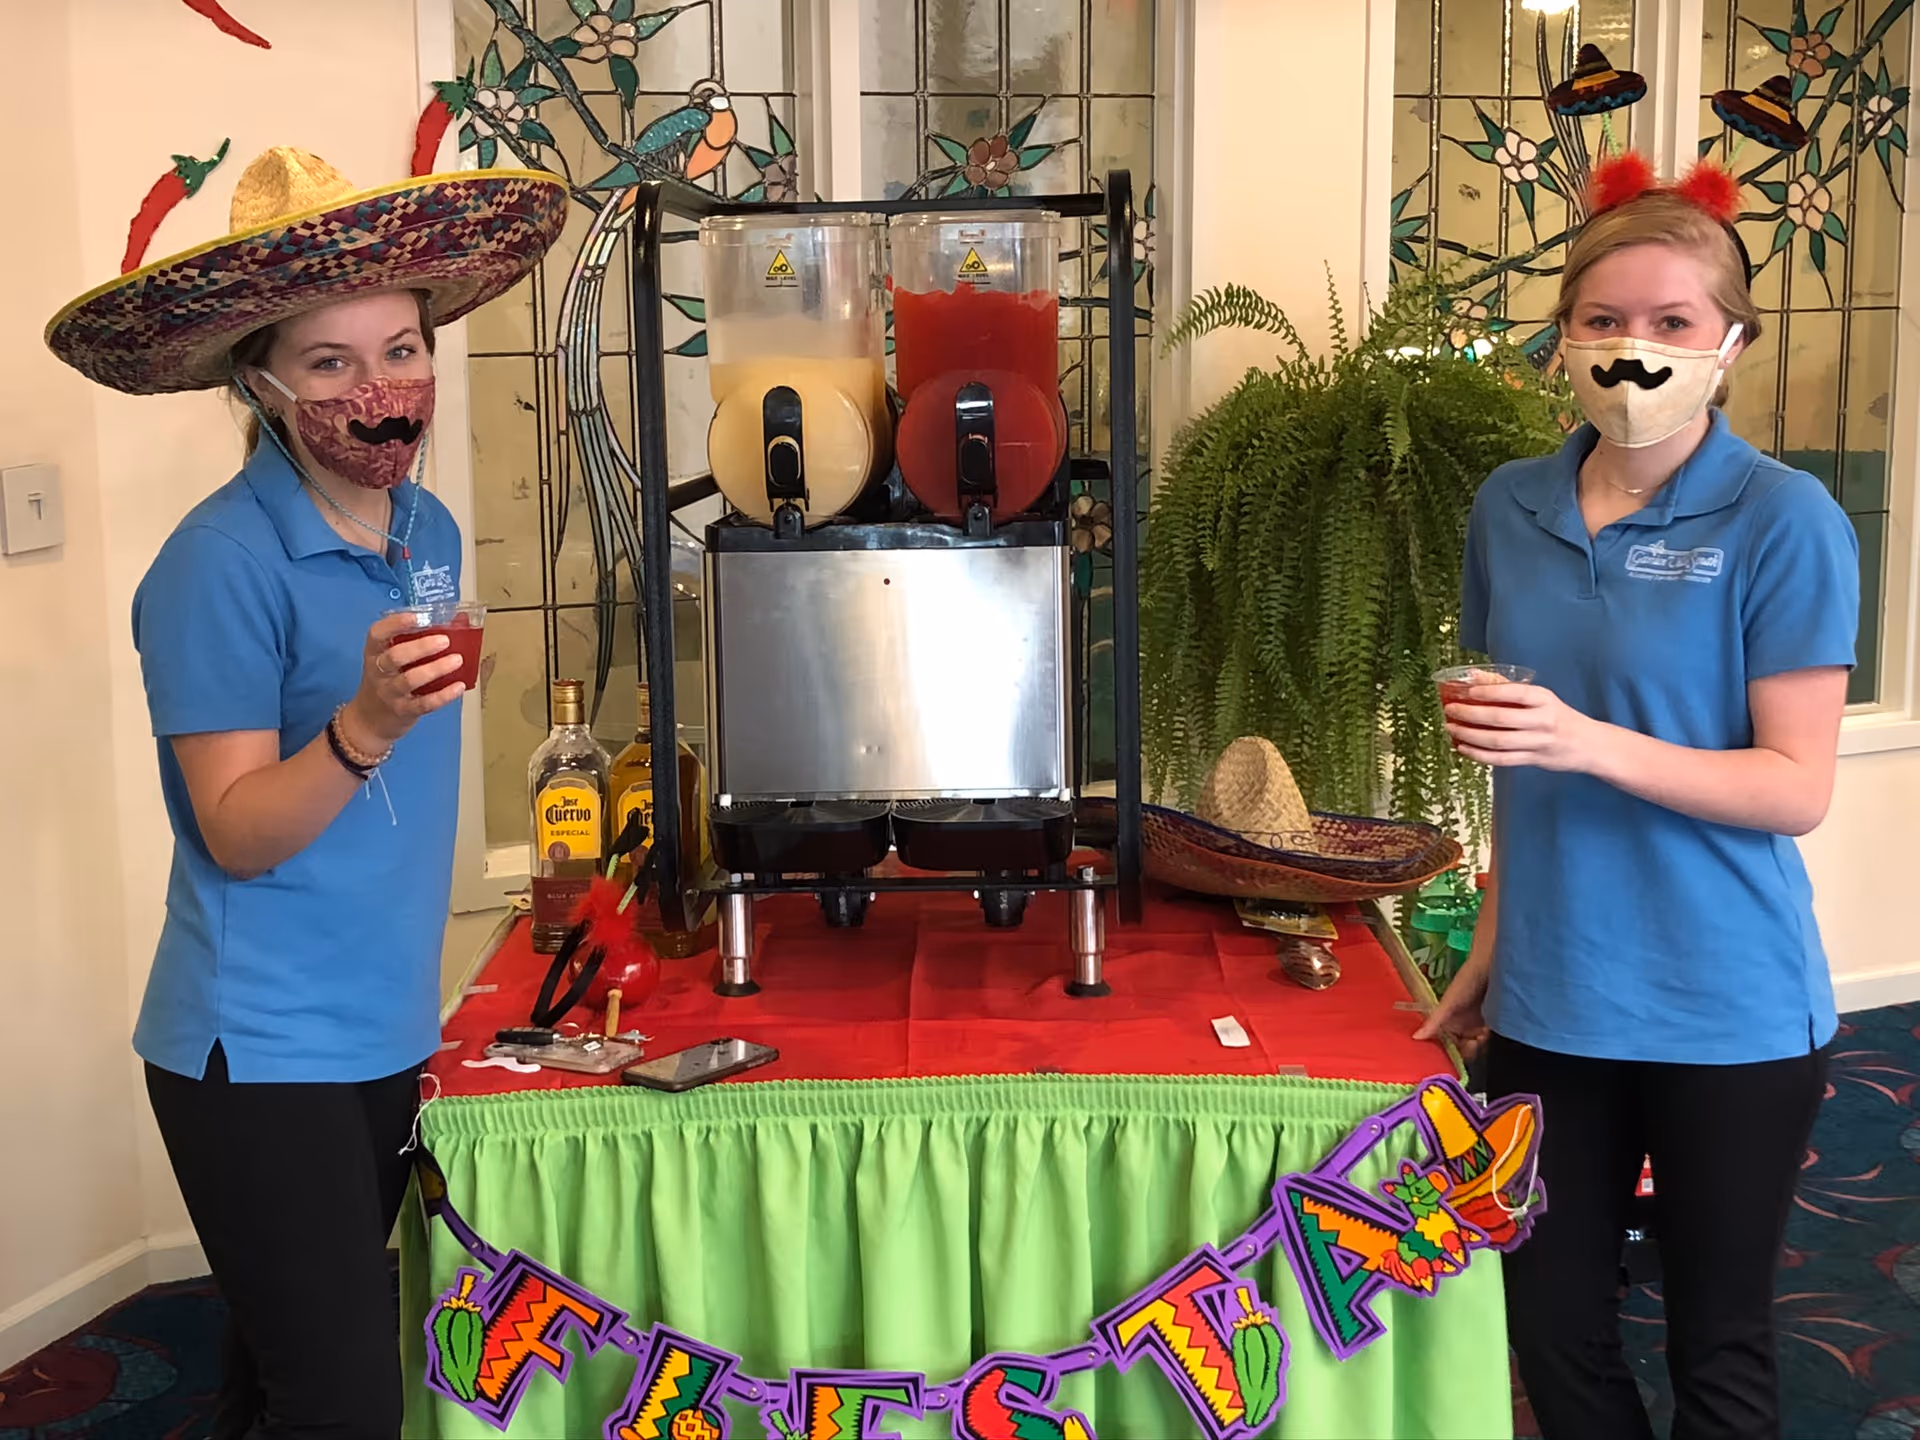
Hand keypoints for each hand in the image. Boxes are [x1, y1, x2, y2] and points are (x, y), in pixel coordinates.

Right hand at [342, 613, 464, 749]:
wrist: (369, 720)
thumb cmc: (386, 681)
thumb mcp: (390, 660)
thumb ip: (417, 640)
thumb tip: (459, 620)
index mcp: (374, 653)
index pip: (377, 634)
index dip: (395, 624)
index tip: (416, 617)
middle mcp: (379, 672)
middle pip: (395, 657)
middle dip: (421, 647)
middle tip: (444, 640)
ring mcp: (390, 693)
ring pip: (410, 680)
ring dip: (436, 669)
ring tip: (457, 660)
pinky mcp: (404, 711)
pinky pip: (424, 703)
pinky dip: (443, 695)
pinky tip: (458, 686)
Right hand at [1414, 949, 1489, 1058]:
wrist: (1492, 966)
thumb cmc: (1467, 980)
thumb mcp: (1449, 1002)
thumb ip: (1434, 1020)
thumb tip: (1415, 1036)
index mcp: (1450, 1023)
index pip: (1451, 1045)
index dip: (1455, 1050)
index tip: (1464, 1046)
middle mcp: (1465, 1026)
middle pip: (1467, 1048)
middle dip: (1472, 1049)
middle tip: (1477, 1039)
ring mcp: (1481, 1024)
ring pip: (1482, 1045)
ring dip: (1485, 1044)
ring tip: (1486, 1032)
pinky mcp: (1497, 1021)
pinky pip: (1497, 1037)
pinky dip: (1497, 1037)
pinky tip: (1496, 1029)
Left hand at [1445, 681, 1601, 772]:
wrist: (1589, 745)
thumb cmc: (1558, 716)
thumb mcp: (1541, 697)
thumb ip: (1508, 687)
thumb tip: (1474, 675)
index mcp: (1544, 700)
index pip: (1515, 693)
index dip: (1489, 691)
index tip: (1467, 690)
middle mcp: (1542, 721)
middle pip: (1501, 718)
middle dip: (1471, 714)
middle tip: (1450, 710)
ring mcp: (1538, 742)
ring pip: (1498, 741)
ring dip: (1470, 736)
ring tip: (1451, 729)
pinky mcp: (1533, 760)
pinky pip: (1501, 760)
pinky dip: (1479, 755)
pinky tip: (1463, 748)